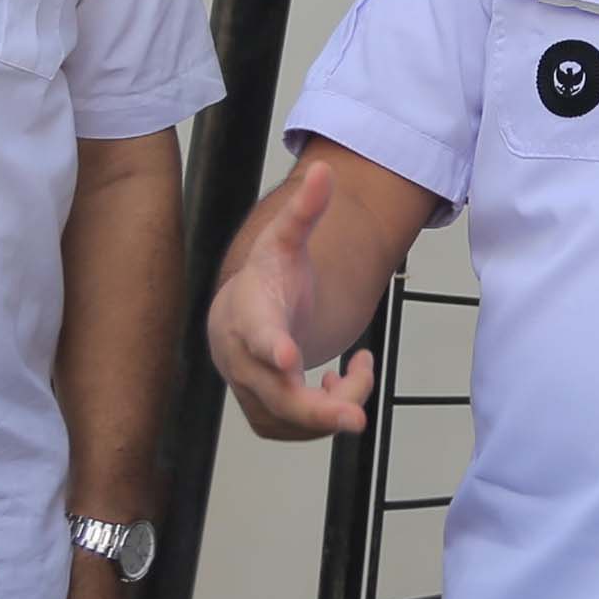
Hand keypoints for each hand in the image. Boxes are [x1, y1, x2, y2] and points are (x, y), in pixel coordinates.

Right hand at [209, 159, 380, 439]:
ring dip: (329, 411)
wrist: (241, 312)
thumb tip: (324, 169)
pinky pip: (292, 429)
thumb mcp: (286, 241)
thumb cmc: (267, 278)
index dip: (271, 348)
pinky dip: (324, 418)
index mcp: (247, 314)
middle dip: (314, 409)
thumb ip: (305, 211)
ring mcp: (248, 390)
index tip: (290, 359)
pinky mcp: (262, 412)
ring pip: (286, 420)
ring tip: (357, 373)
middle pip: (273, 394)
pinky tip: (344, 386)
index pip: (256, 334)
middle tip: (356, 417)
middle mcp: (240, 358)